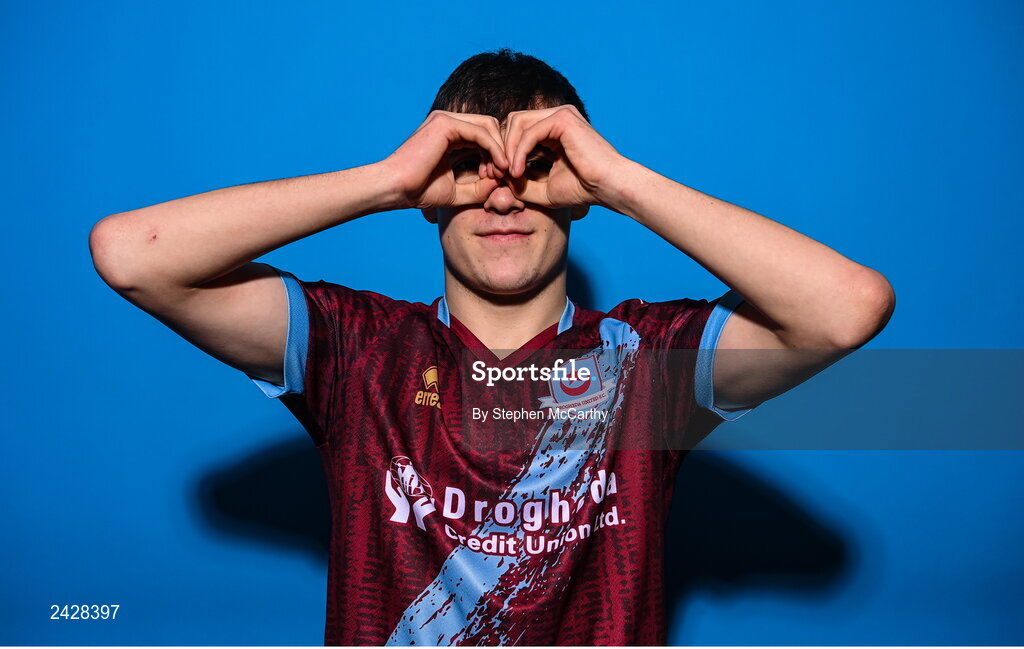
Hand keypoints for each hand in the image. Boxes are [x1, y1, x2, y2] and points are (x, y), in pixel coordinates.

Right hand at [382, 111, 509, 209]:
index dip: (495, 156)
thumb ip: (479, 186)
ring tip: (499, 173)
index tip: (497, 179)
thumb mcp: (457, 191)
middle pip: (489, 127)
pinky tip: (498, 167)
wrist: (395, 188)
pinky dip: (494, 149)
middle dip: (500, 150)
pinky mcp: (446, 123)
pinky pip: (481, 132)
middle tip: (502, 175)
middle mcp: (447, 122)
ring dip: (499, 150)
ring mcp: (446, 119)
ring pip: (488, 126)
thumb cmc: (419, 191)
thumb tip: (502, 180)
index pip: (483, 136)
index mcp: (448, 135)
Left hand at [501, 105, 626, 209]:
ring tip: (508, 174)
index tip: (497, 177)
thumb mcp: (543, 189)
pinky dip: (519, 152)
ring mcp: (561, 115)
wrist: (608, 188)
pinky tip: (517, 172)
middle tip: (496, 174)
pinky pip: (530, 132)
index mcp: (553, 130)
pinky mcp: (563, 119)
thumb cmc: (583, 190)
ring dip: (507, 149)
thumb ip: (521, 183)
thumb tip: (498, 177)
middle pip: (513, 122)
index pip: (517, 131)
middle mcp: (556, 117)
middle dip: (500, 148)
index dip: (503, 153)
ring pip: (517, 122)